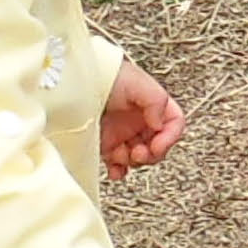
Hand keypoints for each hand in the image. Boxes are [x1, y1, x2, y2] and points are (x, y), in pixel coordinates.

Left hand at [100, 57, 184, 181]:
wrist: (74, 83)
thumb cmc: (105, 76)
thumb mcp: (136, 81)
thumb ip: (155, 101)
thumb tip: (160, 124)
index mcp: (152, 106)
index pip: (173, 124)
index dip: (170, 137)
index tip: (157, 145)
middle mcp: (140, 122)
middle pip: (158, 146)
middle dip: (151, 154)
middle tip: (139, 154)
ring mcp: (123, 135)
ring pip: (139, 158)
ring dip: (133, 163)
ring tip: (121, 156)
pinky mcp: (106, 146)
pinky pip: (118, 165)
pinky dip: (118, 172)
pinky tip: (114, 171)